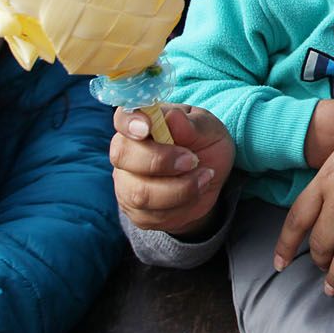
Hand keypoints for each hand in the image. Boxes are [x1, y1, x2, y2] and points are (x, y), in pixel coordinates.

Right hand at [111, 104, 235, 236]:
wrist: (210, 179)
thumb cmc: (205, 145)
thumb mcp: (210, 130)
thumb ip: (193, 125)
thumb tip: (173, 118)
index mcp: (141, 123)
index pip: (122, 117)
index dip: (129, 122)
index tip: (147, 128)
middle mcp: (126, 152)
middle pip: (123, 155)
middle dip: (160, 160)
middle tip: (193, 160)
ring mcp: (127, 184)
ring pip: (139, 192)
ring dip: (179, 188)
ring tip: (205, 176)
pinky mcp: (136, 211)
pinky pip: (153, 215)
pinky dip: (182, 205)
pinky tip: (197, 191)